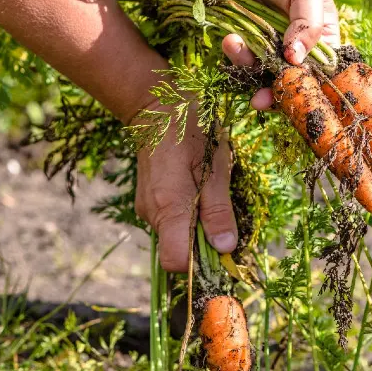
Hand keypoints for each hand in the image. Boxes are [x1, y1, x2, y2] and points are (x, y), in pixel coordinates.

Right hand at [135, 104, 235, 272]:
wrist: (157, 107)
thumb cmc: (191, 132)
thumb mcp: (215, 169)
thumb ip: (218, 211)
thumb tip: (225, 248)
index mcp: (168, 208)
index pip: (175, 262)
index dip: (199, 263)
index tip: (220, 247)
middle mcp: (151, 213)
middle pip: (177, 250)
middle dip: (202, 242)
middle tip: (220, 211)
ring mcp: (146, 207)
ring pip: (174, 235)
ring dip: (195, 225)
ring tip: (208, 192)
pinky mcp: (147, 200)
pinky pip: (169, 221)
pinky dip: (185, 215)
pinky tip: (195, 188)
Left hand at [203, 0, 339, 108]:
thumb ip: (307, 24)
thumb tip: (296, 60)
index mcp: (321, 35)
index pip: (322, 72)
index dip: (312, 88)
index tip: (298, 94)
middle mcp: (296, 46)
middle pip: (292, 83)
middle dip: (276, 93)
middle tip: (262, 99)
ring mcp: (268, 47)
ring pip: (263, 77)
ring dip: (249, 70)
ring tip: (237, 45)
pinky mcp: (243, 44)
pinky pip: (241, 64)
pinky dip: (235, 56)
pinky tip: (230, 38)